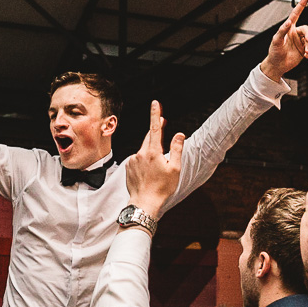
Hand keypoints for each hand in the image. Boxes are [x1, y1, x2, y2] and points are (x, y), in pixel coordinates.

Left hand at [123, 101, 184, 216]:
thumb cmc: (162, 188)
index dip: (155, 114)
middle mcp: (140, 153)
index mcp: (153, 152)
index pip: (154, 128)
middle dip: (155, 131)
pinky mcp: (128, 167)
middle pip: (149, 138)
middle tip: (163, 123)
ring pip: (143, 150)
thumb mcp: (175, 169)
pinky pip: (137, 160)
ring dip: (151, 152)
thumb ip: (177, 149)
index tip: (155, 103)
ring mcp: (132, 160)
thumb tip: (179, 134)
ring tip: (157, 167)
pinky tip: (149, 173)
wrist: (144, 203)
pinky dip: (144, 162)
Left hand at [258, 0, 307, 81]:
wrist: (277, 65)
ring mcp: (300, 41)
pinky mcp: (304, 49)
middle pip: (306, 29)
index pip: (296, 15)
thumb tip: (288, 22)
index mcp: (289, 28)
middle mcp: (295, 33)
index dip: (301, 6)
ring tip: (307, 53)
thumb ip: (282, 30)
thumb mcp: (276, 40)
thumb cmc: (274, 52)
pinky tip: (307, 55)